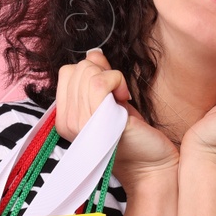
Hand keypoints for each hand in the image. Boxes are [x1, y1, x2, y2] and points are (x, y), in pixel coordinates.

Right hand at [55, 48, 177, 181]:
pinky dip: (117, 81)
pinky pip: (100, 82)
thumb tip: (93, 53)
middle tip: (117, 96)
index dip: (91, 72)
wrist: (150, 162)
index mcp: (64, 118)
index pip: (66, 73)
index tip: (109, 90)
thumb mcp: (109, 99)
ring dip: (112, 77)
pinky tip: (126, 98)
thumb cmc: (132, 133)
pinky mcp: (98, 121)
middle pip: (77, 69)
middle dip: (102, 72)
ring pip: (88, 72)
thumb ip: (97, 76)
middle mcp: (67, 123)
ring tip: (122, 99)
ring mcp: (80, 124)